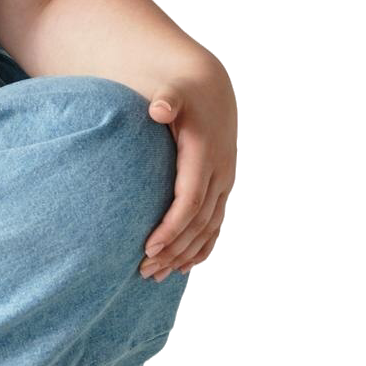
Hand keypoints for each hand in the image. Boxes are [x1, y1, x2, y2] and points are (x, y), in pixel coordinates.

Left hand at [141, 73, 236, 278]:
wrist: (210, 88)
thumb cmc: (184, 92)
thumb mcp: (175, 91)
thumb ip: (167, 100)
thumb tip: (158, 109)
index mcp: (206, 156)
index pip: (190, 201)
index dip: (171, 226)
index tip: (148, 247)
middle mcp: (219, 173)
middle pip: (197, 223)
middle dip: (172, 249)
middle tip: (142, 271)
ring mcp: (223, 183)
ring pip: (207, 230)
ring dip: (183, 255)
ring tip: (155, 276)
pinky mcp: (220, 188)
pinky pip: (213, 226)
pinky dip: (200, 249)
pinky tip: (184, 269)